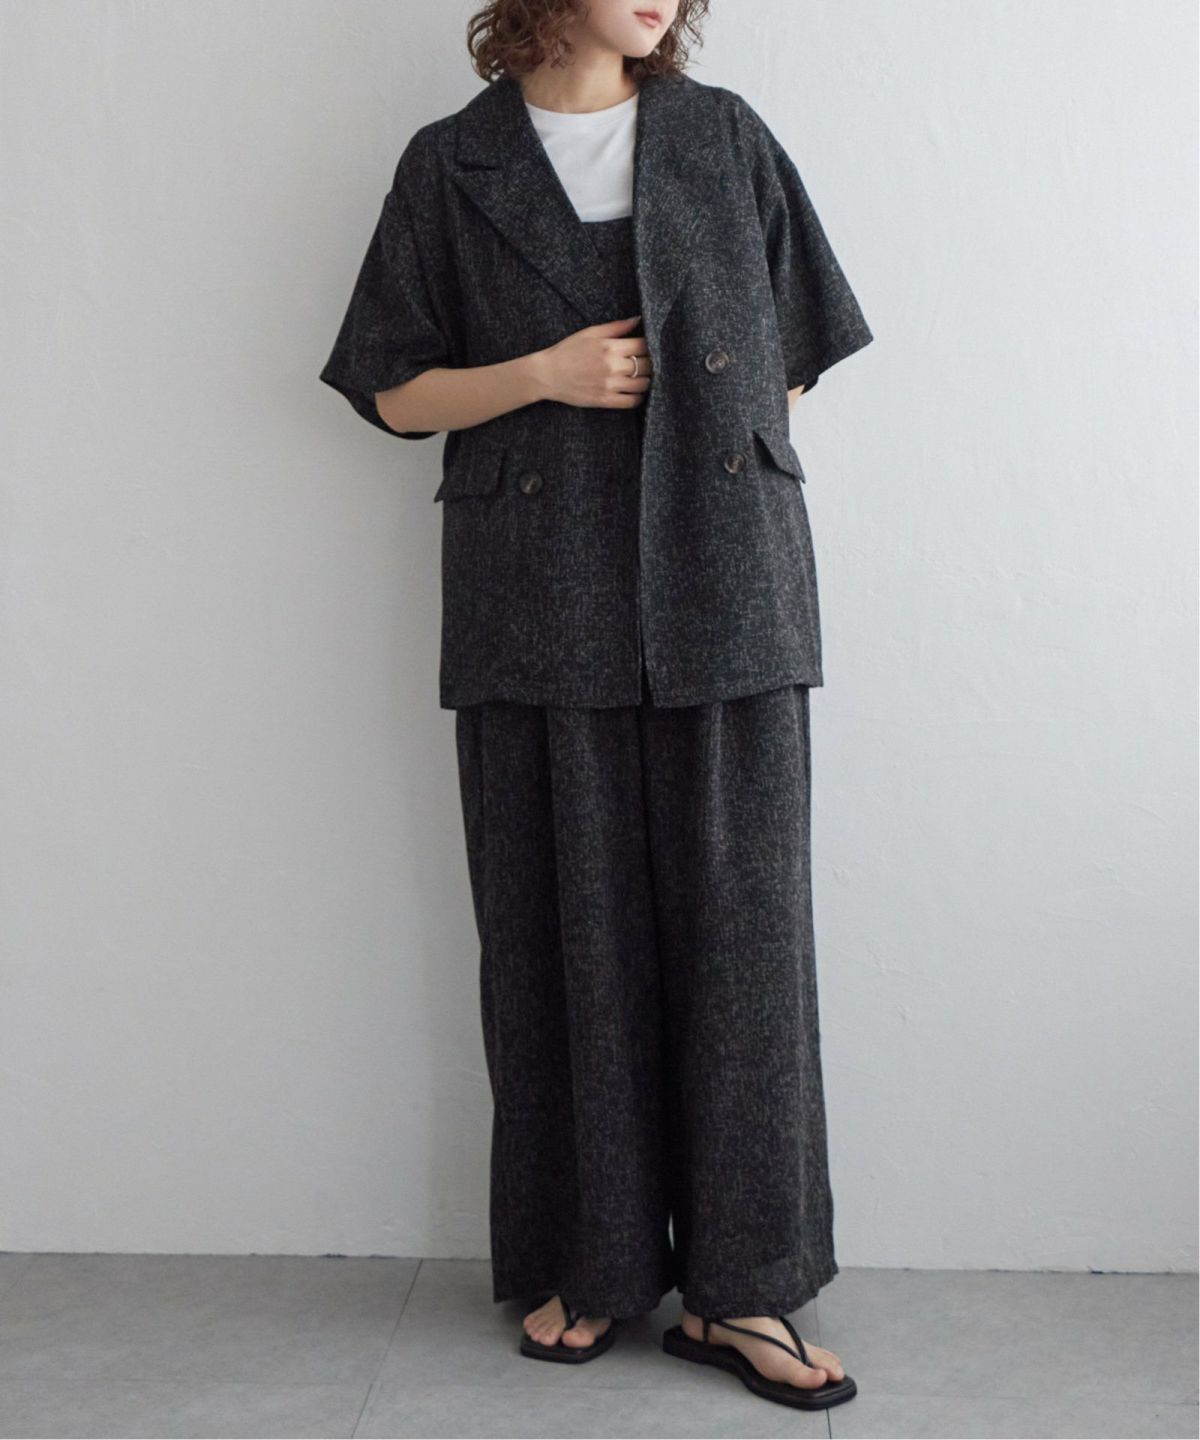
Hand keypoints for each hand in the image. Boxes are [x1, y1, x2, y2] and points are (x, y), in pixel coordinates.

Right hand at [534, 316, 652, 408]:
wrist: (547, 375)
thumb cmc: (567, 351)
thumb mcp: (590, 332)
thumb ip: (616, 327)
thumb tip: (638, 319)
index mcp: (610, 347)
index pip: (644, 346)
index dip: (649, 347)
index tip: (647, 348)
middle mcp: (613, 366)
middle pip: (647, 366)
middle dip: (649, 363)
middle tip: (646, 363)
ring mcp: (610, 385)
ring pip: (643, 384)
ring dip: (645, 380)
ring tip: (641, 377)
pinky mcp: (605, 400)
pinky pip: (632, 402)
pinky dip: (638, 397)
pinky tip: (634, 392)